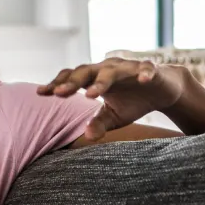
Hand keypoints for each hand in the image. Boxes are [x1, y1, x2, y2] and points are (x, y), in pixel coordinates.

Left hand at [38, 58, 187, 140]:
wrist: (163, 90)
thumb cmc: (133, 101)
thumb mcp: (114, 116)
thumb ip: (98, 123)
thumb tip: (87, 137)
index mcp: (95, 78)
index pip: (72, 78)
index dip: (57, 84)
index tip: (41, 93)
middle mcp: (108, 69)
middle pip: (87, 71)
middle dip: (72, 82)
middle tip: (59, 93)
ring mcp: (129, 67)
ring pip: (112, 71)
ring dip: (102, 81)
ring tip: (91, 95)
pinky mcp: (150, 69)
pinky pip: (146, 69)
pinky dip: (144, 73)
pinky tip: (143, 81)